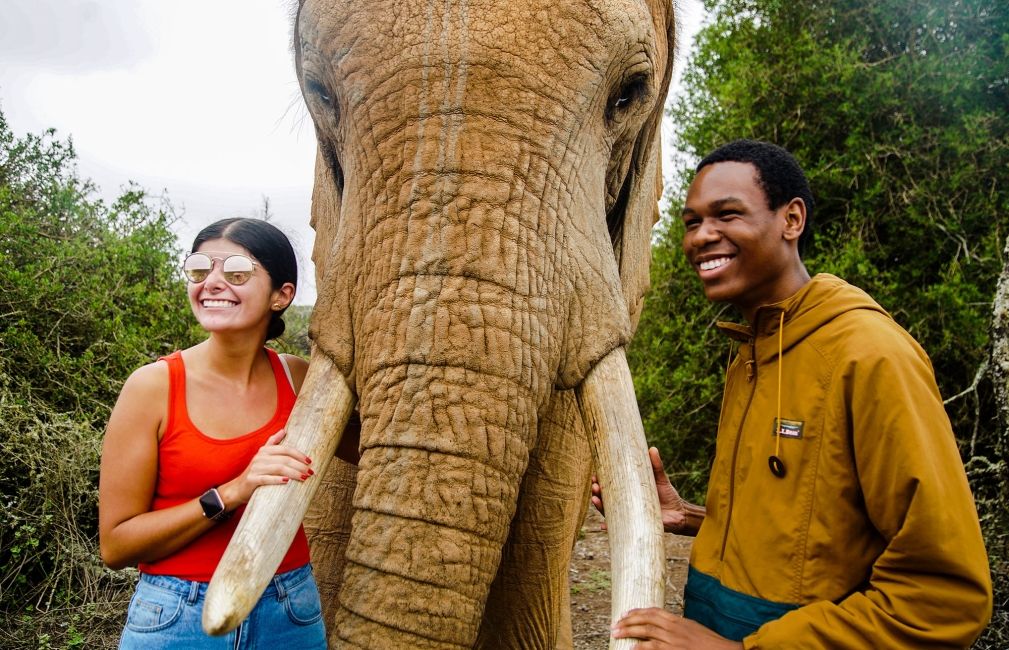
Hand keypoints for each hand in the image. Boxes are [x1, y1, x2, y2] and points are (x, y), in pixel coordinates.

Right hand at [219, 429, 313, 509]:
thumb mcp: (263, 455)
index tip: (310, 461)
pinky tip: (287, 482)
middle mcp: (260, 457)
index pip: (285, 449)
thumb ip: (272, 442)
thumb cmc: (256, 472)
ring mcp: (255, 468)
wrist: (238, 488)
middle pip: (284, 459)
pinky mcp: (251, 479)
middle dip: (299, 465)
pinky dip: (277, 479)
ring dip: (293, 473)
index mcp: (265, 450)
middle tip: (310, 472)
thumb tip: (284, 430)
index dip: (299, 454)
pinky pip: (266, 479)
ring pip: (278, 468)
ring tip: (304, 478)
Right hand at [591, 447, 702, 534]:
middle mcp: (625, 504)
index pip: (611, 486)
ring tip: (596, 499)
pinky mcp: (634, 525)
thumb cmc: (668, 495)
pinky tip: (603, 526)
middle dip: (597, 492)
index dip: (601, 481)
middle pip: (606, 499)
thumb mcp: (661, 479)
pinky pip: (619, 528)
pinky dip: (609, 528)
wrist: (680, 514)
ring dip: (600, 506)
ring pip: (609, 512)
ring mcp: (629, 515)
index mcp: (629, 492)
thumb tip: (652, 448)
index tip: (595, 475)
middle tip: (595, 486)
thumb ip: (656, 465)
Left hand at [611, 608, 741, 648]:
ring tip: (617, 633)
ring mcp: (673, 640)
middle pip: (645, 620)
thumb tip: (661, 625)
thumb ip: (676, 625)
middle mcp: (673, 628)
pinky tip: (632, 648)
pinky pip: (654, 648)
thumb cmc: (708, 641)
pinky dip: (641, 647)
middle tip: (615, 624)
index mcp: (677, 620)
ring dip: (629, 632)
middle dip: (628, 621)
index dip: (637, 612)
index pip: (652, 611)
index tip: (625, 613)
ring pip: (646, 633)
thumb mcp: (691, 627)